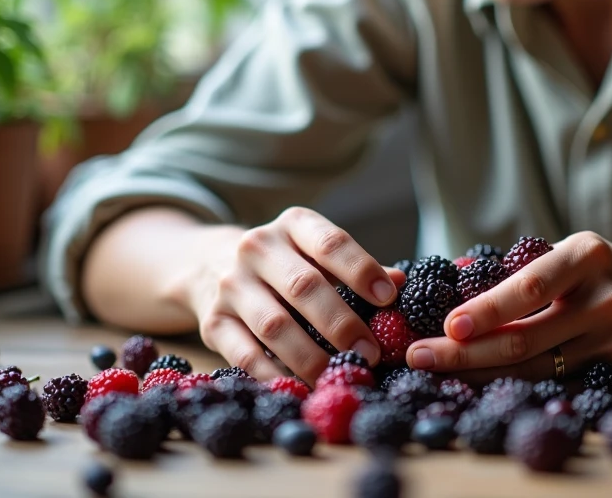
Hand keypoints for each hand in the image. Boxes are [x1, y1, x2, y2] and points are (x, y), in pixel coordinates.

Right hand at [190, 207, 401, 382]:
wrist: (210, 263)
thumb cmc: (286, 263)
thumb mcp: (318, 253)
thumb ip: (357, 268)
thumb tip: (400, 283)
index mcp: (293, 224)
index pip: (330, 242)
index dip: (360, 270)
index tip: (388, 298)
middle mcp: (257, 247)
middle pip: (303, 287)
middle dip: (341, 324)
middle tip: (370, 353)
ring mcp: (230, 284)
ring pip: (275, 325)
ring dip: (312, 357)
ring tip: (340, 375)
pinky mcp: (212, 322)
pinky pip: (245, 354)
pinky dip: (275, 374)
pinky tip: (301, 387)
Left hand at [404, 231, 611, 386]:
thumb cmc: (610, 272)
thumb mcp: (574, 250)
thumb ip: (522, 265)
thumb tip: (454, 273)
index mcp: (590, 256)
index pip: (531, 287)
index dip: (487, 309)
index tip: (448, 324)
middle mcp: (606, 301)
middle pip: (526, 339)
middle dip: (466, 352)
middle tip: (419, 355)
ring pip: (537, 371)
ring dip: (481, 376)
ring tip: (437, 372)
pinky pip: (558, 391)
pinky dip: (518, 392)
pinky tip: (482, 390)